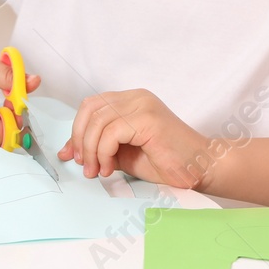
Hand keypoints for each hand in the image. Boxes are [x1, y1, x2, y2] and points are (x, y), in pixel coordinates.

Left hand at [63, 90, 212, 186]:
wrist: (199, 168)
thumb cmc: (166, 162)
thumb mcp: (123, 154)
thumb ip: (99, 148)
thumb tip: (69, 152)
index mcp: (130, 101)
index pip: (91, 105)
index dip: (77, 130)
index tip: (73, 156)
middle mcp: (136, 97)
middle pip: (90, 109)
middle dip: (80, 141)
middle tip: (85, 166)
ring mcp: (143, 105)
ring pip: (98, 121)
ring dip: (92, 151)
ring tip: (98, 171)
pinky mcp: (148, 119)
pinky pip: (111, 132)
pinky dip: (104, 153)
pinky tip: (110, 168)